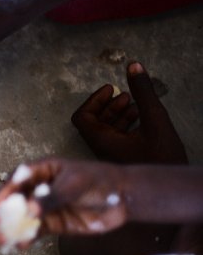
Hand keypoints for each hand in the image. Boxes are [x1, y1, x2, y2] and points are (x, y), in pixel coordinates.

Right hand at [0, 158, 129, 244]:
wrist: (123, 198)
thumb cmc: (99, 181)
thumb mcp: (74, 185)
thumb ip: (51, 198)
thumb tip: (29, 211)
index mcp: (40, 171)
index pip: (16, 180)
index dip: (4, 192)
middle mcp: (37, 189)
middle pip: (13, 201)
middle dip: (1, 213)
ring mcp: (45, 208)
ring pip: (21, 219)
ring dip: (9, 229)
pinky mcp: (53, 224)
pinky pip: (35, 232)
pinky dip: (26, 239)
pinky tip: (19, 245)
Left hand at [71, 62, 186, 164]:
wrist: (172, 189)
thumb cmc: (163, 157)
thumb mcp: (155, 118)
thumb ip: (143, 91)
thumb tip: (133, 65)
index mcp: (101, 141)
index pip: (81, 118)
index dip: (93, 100)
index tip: (111, 89)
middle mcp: (102, 149)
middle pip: (93, 122)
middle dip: (107, 105)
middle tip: (123, 94)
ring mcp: (112, 155)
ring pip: (106, 129)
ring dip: (117, 113)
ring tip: (134, 103)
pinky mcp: (124, 158)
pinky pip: (117, 137)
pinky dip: (125, 123)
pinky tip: (140, 116)